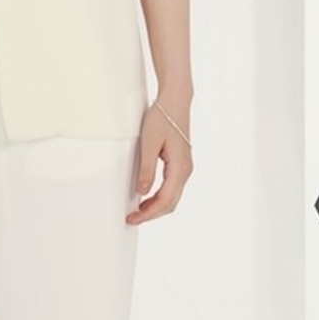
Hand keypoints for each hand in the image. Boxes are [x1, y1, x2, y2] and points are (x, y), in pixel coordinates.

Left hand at [127, 99, 192, 224]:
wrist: (175, 101)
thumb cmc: (162, 118)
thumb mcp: (149, 143)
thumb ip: (146, 169)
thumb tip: (142, 192)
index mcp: (179, 168)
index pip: (164, 201)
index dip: (148, 214)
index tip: (132, 218)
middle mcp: (186, 171)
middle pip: (170, 203)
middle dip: (152, 214)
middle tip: (132, 218)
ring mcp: (185, 167)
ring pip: (172, 197)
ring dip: (156, 206)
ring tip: (138, 210)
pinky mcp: (181, 163)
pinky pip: (172, 187)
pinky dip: (160, 196)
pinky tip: (148, 195)